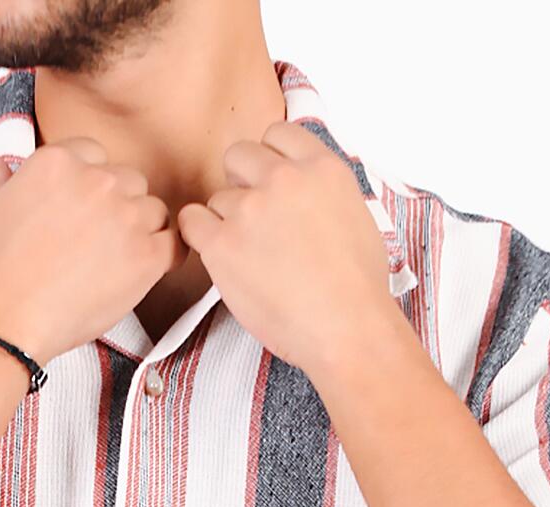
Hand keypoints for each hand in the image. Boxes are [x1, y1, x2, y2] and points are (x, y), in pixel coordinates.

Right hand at [0, 141, 183, 365]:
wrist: (6, 317)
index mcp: (59, 161)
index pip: (95, 156)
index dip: (91, 187)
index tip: (83, 213)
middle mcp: (97, 180)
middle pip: (129, 182)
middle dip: (118, 208)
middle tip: (98, 243)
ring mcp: (125, 216)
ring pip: (154, 211)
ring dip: (141, 231)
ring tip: (116, 262)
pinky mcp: (146, 256)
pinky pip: (175, 245)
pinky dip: (167, 256)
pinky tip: (148, 269)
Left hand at [176, 121, 397, 382]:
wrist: (347, 328)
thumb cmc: (358, 287)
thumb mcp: (355, 214)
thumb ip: (322, 190)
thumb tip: (301, 192)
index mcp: (320, 167)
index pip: (277, 134)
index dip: (269, 160)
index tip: (270, 184)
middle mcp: (283, 179)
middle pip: (239, 156)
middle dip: (242, 183)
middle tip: (255, 221)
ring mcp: (249, 210)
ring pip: (218, 199)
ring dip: (228, 222)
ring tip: (253, 258)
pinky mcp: (222, 244)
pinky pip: (191, 222)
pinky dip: (198, 235)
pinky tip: (218, 255)